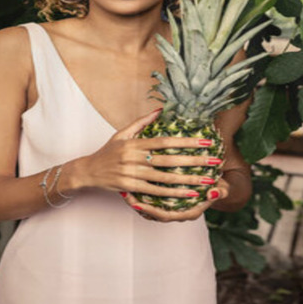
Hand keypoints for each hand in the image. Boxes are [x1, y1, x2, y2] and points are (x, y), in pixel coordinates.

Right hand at [76, 107, 219, 201]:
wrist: (88, 171)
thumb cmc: (108, 151)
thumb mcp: (122, 133)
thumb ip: (141, 122)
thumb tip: (160, 110)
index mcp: (136, 143)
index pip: (166, 141)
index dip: (187, 142)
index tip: (206, 142)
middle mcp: (135, 158)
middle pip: (169, 160)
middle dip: (194, 161)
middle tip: (214, 162)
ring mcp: (133, 173)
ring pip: (165, 178)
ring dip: (188, 180)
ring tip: (207, 181)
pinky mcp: (131, 187)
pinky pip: (156, 192)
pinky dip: (174, 194)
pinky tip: (189, 193)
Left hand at [126, 175, 230, 222]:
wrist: (215, 185)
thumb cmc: (216, 185)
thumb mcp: (222, 187)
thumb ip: (221, 191)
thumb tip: (214, 192)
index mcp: (189, 212)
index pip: (167, 216)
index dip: (152, 211)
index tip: (140, 204)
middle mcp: (178, 212)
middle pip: (155, 215)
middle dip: (140, 207)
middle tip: (128, 198)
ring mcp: (172, 207)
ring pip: (151, 209)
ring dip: (137, 201)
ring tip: (125, 192)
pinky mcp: (167, 200)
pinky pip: (152, 200)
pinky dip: (141, 195)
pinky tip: (131, 185)